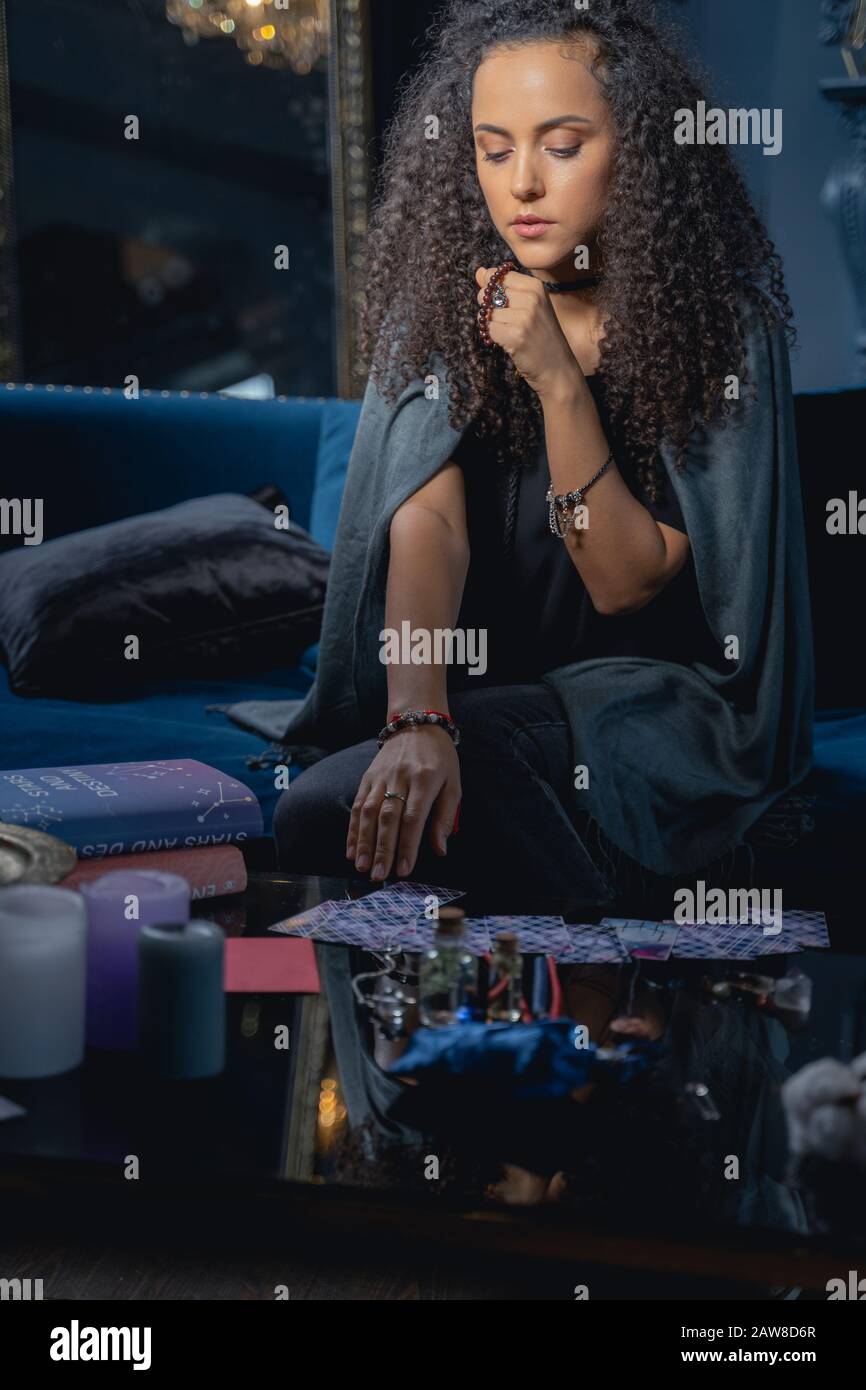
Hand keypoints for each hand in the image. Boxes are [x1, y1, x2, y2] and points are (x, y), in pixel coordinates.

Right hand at [345, 725, 461, 879]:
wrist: (417, 723)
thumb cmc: (440, 759)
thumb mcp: (453, 784)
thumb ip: (445, 817)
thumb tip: (439, 850)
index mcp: (426, 779)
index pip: (414, 818)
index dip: (408, 845)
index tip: (404, 870)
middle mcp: (400, 777)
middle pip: (388, 817)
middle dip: (382, 849)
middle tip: (378, 875)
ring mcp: (380, 776)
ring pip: (368, 812)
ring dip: (363, 842)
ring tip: (361, 866)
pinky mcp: (367, 777)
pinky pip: (357, 804)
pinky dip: (352, 829)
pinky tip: (350, 849)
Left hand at [475, 265, 583, 399]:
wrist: (558, 369)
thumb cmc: (542, 338)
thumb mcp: (529, 307)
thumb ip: (503, 288)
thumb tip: (479, 272)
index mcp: (535, 286)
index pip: (498, 276)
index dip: (492, 290)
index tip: (505, 304)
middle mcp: (531, 298)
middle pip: (488, 293)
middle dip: (489, 308)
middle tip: (508, 322)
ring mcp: (523, 317)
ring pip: (486, 313)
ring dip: (493, 325)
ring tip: (511, 333)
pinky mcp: (515, 336)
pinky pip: (489, 329)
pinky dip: (494, 338)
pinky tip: (509, 342)